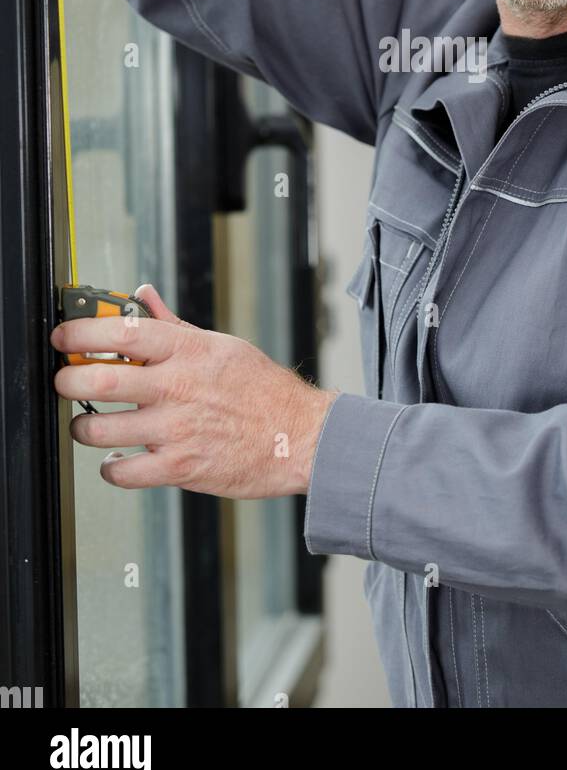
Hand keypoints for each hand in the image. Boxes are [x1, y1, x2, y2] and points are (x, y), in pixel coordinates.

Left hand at [51, 283, 338, 497]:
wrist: (300, 436)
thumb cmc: (261, 389)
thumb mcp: (220, 346)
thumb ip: (174, 325)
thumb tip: (143, 295)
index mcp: (187, 351)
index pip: (121, 332)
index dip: (81, 331)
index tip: (63, 336)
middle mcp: (177, 387)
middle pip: (98, 381)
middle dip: (68, 381)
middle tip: (65, 382)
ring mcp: (176, 430)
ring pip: (100, 430)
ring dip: (83, 428)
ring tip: (87, 425)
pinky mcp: (180, 468)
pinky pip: (122, 473)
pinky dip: (111, 468)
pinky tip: (117, 460)